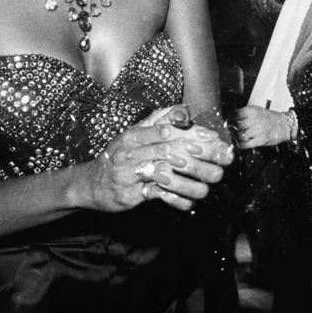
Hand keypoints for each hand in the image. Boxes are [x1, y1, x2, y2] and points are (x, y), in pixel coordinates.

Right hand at [79, 105, 233, 211]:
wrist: (90, 184)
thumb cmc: (118, 157)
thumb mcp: (136, 134)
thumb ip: (160, 120)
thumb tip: (184, 110)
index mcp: (135, 133)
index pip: (170, 130)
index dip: (194, 135)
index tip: (216, 140)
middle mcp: (132, 150)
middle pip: (171, 150)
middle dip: (199, 155)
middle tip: (221, 161)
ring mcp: (130, 172)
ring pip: (166, 173)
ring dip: (191, 179)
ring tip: (209, 183)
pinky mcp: (130, 193)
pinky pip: (157, 195)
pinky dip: (176, 198)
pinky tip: (191, 202)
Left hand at [232, 106, 291, 148]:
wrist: (284, 125)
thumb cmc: (269, 118)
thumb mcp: (257, 111)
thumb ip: (245, 114)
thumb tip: (230, 119)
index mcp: (253, 111)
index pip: (236, 114)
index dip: (230, 119)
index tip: (228, 122)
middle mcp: (255, 120)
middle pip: (237, 125)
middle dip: (232, 129)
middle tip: (231, 131)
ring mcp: (258, 130)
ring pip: (240, 135)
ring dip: (235, 137)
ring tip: (235, 137)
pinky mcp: (261, 140)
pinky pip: (245, 144)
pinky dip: (239, 145)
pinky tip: (238, 144)